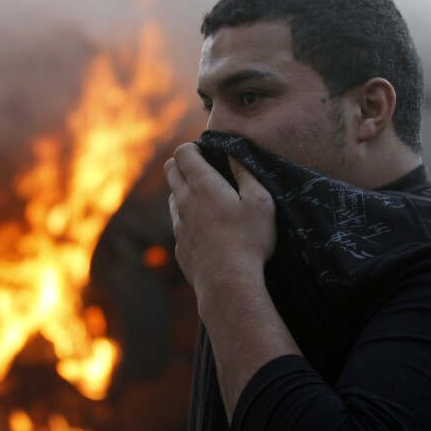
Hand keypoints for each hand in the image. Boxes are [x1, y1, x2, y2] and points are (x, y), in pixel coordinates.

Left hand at [164, 142, 276, 297]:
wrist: (228, 283)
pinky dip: (187, 218)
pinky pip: (178, 223)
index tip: (206, 152)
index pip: (183, 152)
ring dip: (183, 190)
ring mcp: (178, 224)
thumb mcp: (260, 202)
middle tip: (203, 169)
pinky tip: (206, 229)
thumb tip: (234, 154)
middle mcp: (184, 201)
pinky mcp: (179, 245)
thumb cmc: (249, 241)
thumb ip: (246, 174)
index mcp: (203, 185)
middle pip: (170, 169)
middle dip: (182, 163)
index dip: (192, 147)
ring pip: (172, 196)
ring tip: (206, 199)